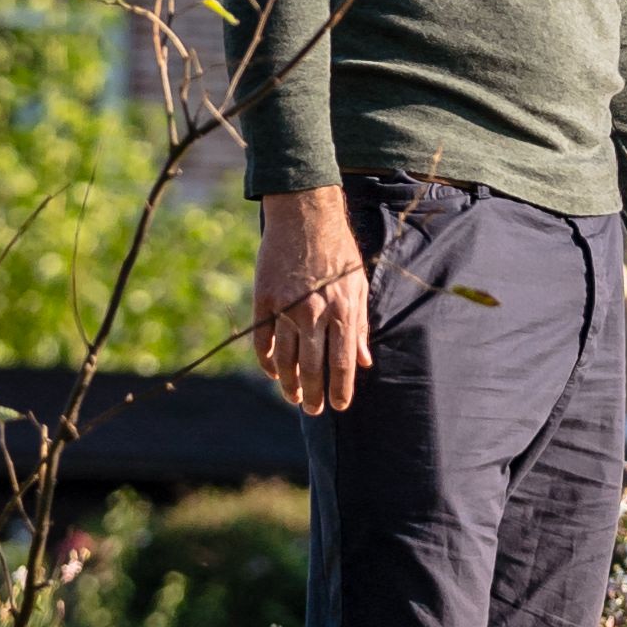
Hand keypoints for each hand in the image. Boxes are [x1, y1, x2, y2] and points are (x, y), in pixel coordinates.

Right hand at [253, 188, 372, 412]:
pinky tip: (272, 372)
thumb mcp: (358, 286)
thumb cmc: (337, 251)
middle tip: (314, 410)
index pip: (342, 363)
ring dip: (288, 383)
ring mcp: (286, 307)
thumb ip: (359, 326)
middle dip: (314, 394)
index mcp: (342, 311)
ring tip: (294, 397)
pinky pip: (262, 340)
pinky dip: (266, 360)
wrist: (304, 215)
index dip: (341, 389)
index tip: (339, 406)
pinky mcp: (264, 299)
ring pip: (284, 359)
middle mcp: (314, 313)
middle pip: (311, 367)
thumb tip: (364, 361)